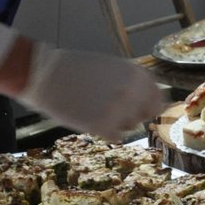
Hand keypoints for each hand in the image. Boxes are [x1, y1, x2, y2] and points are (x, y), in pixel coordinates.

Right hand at [16, 43, 163, 141]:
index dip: (148, 107)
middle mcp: (134, 93)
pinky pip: (114, 136)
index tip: (138, 109)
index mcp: (139, 76)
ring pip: (129, 127)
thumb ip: (134, 84)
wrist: (46, 75)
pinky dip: (103, 131)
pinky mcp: (103, 126)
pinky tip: (89, 118)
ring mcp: (119, 110)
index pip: (158, 101)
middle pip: (145, 116)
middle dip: (132, 115)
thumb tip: (155, 103)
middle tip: (111, 109)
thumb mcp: (114, 68)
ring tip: (94, 108)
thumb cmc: (79, 70)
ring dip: (116, 122)